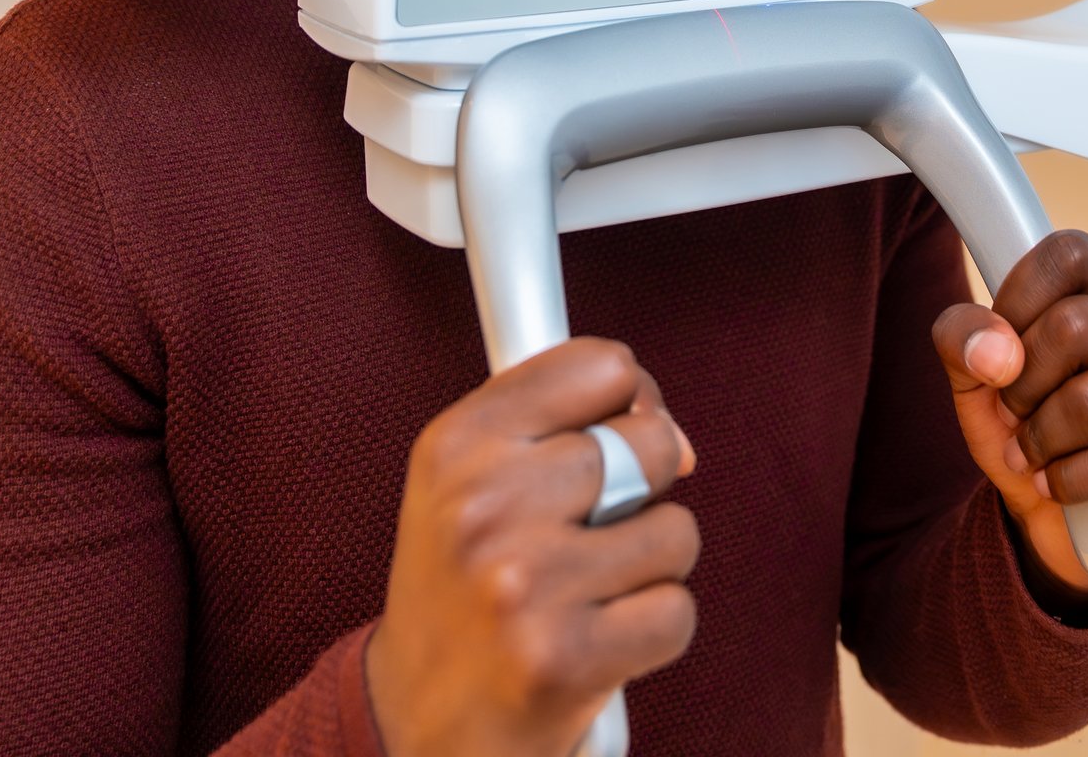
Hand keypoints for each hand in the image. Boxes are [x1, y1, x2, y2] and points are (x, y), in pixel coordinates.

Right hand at [365, 338, 698, 756]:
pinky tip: (599, 640)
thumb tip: (676, 437)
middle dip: (642, 490)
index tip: (615, 441)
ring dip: (650, 567)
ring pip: (675, 531)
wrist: (410, 722)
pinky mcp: (563, 658)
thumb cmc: (461, 589)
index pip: (604, 366)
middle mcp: (483, 504)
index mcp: (458, 443)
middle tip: (587, 536)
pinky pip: (676, 611)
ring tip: (586, 593)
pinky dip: (653, 631)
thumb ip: (562, 423)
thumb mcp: (470, 479)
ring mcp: (523, 582)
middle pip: (652, 442)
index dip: (629, 402)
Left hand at [933, 231, 1087, 605]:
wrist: (1068, 525)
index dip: (1017, 298)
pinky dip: (1068, 481)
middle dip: (1022, 382)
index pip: (1070, 254)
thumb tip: (995, 350)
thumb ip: (964, 339)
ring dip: (1040, 438)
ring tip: (1033, 454)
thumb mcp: (978, 378)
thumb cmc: (1032, 428)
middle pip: (1075, 325)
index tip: (1002, 345)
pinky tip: (1059, 485)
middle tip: (1016, 412)